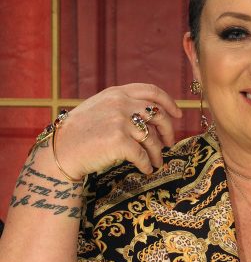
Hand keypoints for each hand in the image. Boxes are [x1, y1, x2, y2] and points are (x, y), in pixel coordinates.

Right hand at [50, 83, 182, 177]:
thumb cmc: (80, 132)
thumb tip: (152, 115)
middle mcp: (121, 104)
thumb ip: (122, 105)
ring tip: (157, 162)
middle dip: (168, 131)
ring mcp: (120, 121)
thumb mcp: (100, 107)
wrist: (60, 150)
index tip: (177, 114)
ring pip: (152, 138)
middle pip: (158, 115)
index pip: (152, 91)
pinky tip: (146, 169)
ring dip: (158, 153)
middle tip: (169, 143)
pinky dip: (147, 164)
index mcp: (117, 93)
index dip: (169, 103)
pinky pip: (143, 155)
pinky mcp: (119, 141)